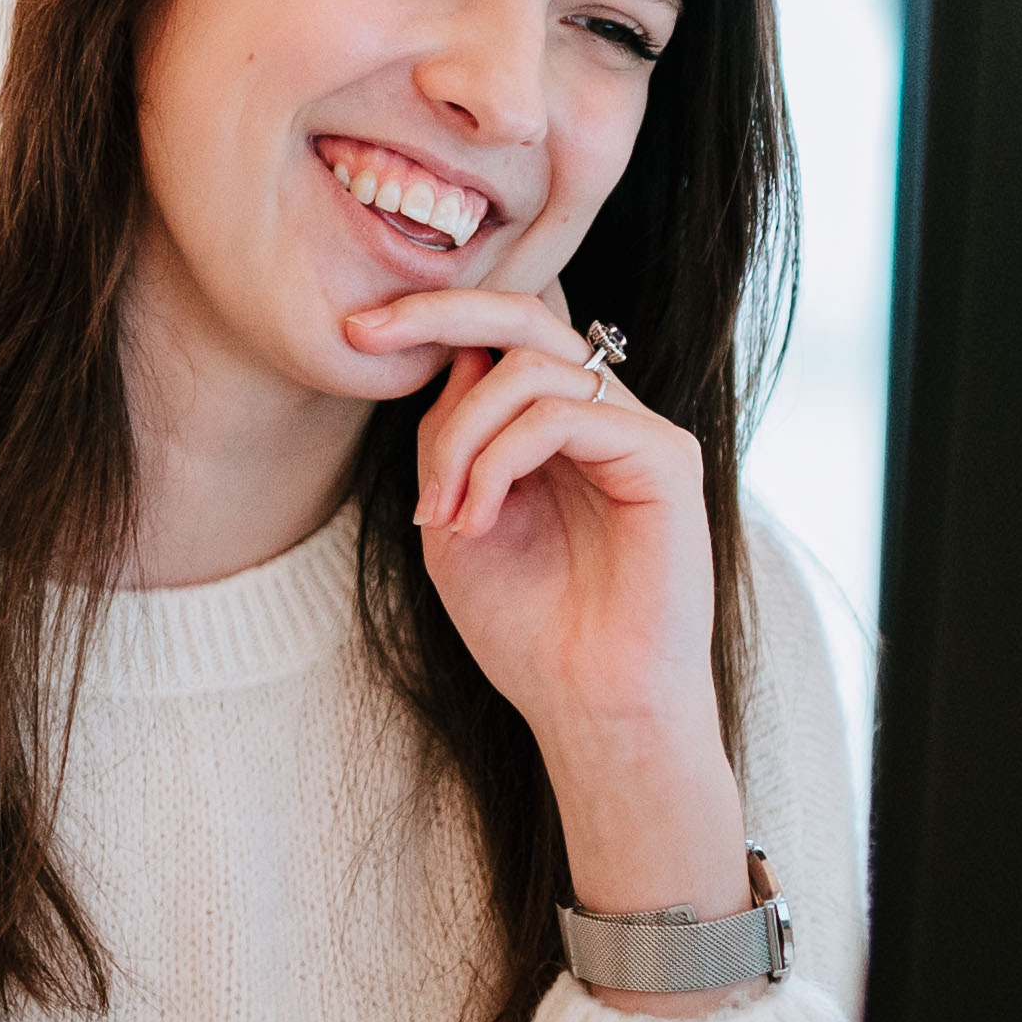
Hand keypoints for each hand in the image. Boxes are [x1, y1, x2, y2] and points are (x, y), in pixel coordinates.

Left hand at [342, 283, 749, 952]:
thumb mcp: (455, 522)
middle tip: (366, 333)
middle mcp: (602, 417)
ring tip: (440, 514)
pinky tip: (476, 518)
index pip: (500, 339)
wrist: (588, 709)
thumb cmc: (528, 631)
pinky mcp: (667, 457)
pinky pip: (566, 414)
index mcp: (555, 429)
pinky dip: (500, 459)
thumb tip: (448, 355)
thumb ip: (450, 440)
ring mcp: (638, 432)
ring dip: (460, 437)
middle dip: (436, 312)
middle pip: (525, 316)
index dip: (431, 319)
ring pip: (529, 368)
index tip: (355, 333)